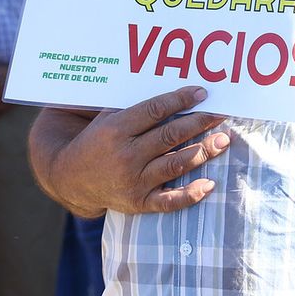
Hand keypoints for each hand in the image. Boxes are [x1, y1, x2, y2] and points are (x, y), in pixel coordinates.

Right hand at [46, 86, 230, 217]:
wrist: (71, 178)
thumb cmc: (97, 141)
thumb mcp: (107, 118)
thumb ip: (135, 108)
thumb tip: (174, 93)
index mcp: (116, 130)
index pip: (154, 110)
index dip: (180, 100)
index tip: (202, 93)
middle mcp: (125, 155)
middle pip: (169, 136)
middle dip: (199, 123)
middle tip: (222, 114)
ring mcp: (133, 181)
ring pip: (174, 164)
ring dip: (202, 152)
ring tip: (223, 140)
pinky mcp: (138, 202)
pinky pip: (168, 201)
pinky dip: (190, 194)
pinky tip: (210, 184)